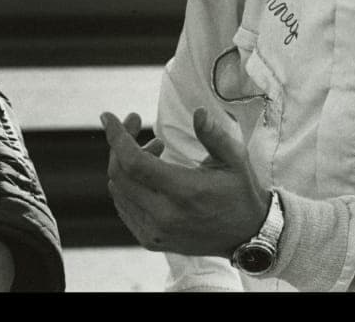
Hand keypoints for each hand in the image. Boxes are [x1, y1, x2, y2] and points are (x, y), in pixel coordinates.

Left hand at [101, 106, 268, 257]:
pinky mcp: (151, 240)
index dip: (117, 137)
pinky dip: (127, 184)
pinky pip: (124, 207)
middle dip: (119, 144)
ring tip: (154, 148)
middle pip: (120, 174)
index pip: (135, 163)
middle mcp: (165, 216)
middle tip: (134, 123)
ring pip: (118, 190)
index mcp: (185, 192)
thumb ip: (214, 135)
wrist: (247, 236)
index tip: (108, 116)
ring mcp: (155, 232)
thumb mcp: (235, 159)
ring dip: (125, 163)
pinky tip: (147, 172)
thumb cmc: (240, 192)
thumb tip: (199, 113)